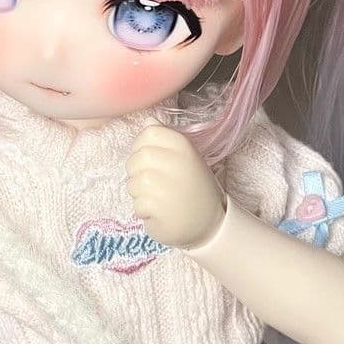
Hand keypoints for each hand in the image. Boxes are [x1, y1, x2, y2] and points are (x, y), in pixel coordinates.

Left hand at [125, 118, 226, 248]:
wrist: (210, 223)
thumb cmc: (193, 187)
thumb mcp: (185, 158)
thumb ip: (165, 139)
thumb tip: (148, 119)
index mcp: (183, 146)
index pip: (148, 133)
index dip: (143, 146)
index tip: (153, 161)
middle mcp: (175, 161)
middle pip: (136, 158)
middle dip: (138, 173)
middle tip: (155, 184)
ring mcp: (166, 185)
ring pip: (132, 182)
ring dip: (140, 194)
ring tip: (159, 198)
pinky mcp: (158, 207)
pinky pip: (137, 204)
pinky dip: (144, 211)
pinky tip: (160, 212)